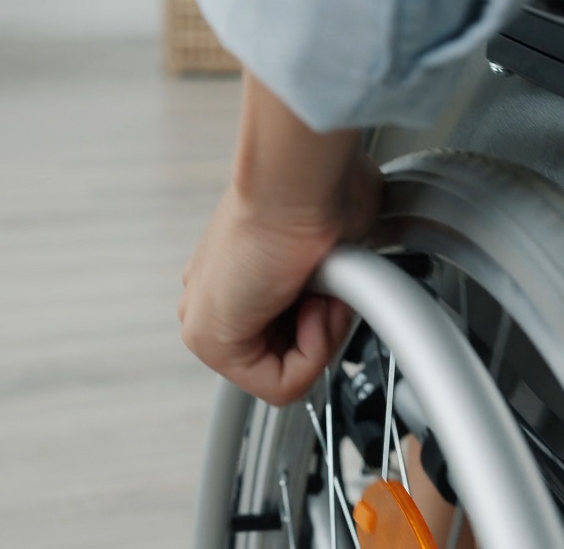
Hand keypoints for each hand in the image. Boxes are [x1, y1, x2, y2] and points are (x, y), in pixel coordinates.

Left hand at [178, 72, 380, 405]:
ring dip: (323, 336)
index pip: (290, 333)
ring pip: (287, 373)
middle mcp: (216, 298)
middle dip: (325, 330)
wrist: (299, 177)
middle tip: (331, 289)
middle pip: (287, 356)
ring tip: (321, 288)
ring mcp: (208, 319)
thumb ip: (335, 272)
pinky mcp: (210, 339)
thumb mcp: (338, 242)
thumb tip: (355, 274)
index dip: (329, 320)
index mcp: (238, 275)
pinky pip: (280, 385)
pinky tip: (311, 306)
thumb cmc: (319, 190)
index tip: (338, 284)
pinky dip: (314, 351)